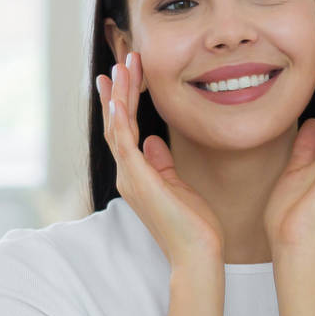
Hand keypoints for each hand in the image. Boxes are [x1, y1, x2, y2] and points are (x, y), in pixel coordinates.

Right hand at [96, 52, 224, 266]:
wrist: (198, 253)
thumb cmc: (194, 224)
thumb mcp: (178, 185)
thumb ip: (162, 163)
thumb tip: (153, 141)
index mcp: (138, 174)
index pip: (125, 130)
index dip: (123, 102)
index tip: (124, 76)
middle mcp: (128, 174)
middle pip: (116, 124)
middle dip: (119, 91)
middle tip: (120, 61)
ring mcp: (131, 178)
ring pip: (116, 128)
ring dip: (119, 96)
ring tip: (122, 67)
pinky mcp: (139, 181)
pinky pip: (124, 144)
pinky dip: (119, 120)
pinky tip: (118, 100)